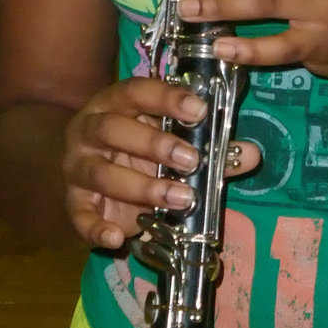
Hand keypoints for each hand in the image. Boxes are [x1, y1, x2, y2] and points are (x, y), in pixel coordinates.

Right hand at [62, 75, 258, 249]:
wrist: (101, 180)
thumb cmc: (144, 151)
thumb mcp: (177, 145)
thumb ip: (212, 149)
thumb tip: (253, 155)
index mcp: (116, 102)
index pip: (137, 91)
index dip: (166, 98)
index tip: (199, 110)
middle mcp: (90, 128)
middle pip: (113, 128)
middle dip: (153, 144)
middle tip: (191, 160)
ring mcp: (78, 164)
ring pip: (100, 172)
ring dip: (141, 186)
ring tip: (180, 199)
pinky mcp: (73, 200)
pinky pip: (79, 214)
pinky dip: (96, 228)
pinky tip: (118, 236)